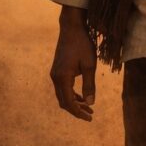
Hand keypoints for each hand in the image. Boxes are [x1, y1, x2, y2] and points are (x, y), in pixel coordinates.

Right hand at [50, 6, 95, 120]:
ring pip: (62, 95)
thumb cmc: (83, 44)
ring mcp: (55, 73)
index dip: (79, 112)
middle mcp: (55, 77)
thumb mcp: (89, 65)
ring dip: (74, 102)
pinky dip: (71, 94)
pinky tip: (81, 97)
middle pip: (63, 102)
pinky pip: (63, 88)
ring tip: (88, 107)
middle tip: (90, 114)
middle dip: (76, 110)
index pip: (69, 103)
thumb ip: (89, 85)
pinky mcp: (57, 70)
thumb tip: (90, 103)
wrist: (71, 28)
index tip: (90, 118)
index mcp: (62, 77)